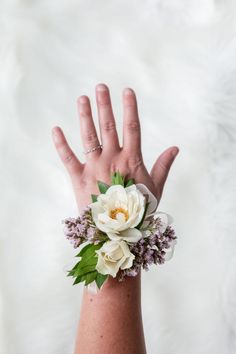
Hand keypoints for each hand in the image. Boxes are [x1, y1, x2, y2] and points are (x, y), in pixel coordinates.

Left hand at [52, 83, 178, 212]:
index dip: (130, 108)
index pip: (132, 127)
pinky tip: (55, 129)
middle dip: (105, 105)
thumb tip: (175, 148)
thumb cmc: (139, 211)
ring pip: (89, 137)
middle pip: (108, 127)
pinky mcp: (79, 179)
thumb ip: (164, 166)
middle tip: (100, 87)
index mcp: (131, 161)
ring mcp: (94, 168)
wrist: (118, 234)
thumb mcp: (155, 188)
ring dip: (85, 116)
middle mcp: (112, 160)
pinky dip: (61, 144)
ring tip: (82, 98)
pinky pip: (68, 158)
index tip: (127, 90)